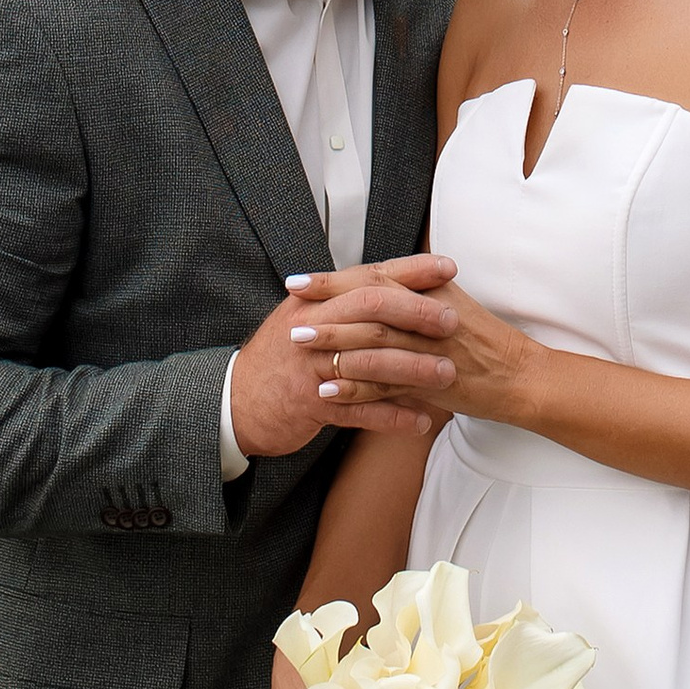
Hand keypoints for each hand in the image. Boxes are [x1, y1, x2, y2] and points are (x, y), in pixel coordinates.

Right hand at [228, 253, 459, 459]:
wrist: (236, 400)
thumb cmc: (280, 357)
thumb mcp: (304, 317)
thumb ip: (341, 299)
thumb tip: (390, 281)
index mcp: (316, 301)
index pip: (369, 276)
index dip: (411, 270)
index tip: (448, 267)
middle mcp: (313, 326)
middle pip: (372, 309)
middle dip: (417, 313)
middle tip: (453, 322)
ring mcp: (312, 366)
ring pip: (370, 360)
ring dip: (413, 368)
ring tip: (448, 374)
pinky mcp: (312, 405)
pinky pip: (359, 411)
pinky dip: (392, 417)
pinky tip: (421, 421)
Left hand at [292, 273, 541, 428]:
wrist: (519, 376)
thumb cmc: (482, 341)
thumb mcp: (448, 306)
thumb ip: (411, 295)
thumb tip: (367, 286)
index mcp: (430, 289)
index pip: (373, 276)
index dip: (333, 280)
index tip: (297, 282)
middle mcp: (428, 311)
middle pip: (368, 304)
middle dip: (325, 309)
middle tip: (289, 317)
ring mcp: (430, 346)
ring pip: (374, 340)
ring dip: (333, 344)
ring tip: (300, 348)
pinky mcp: (433, 380)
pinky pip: (387, 382)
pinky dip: (355, 387)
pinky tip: (327, 391)